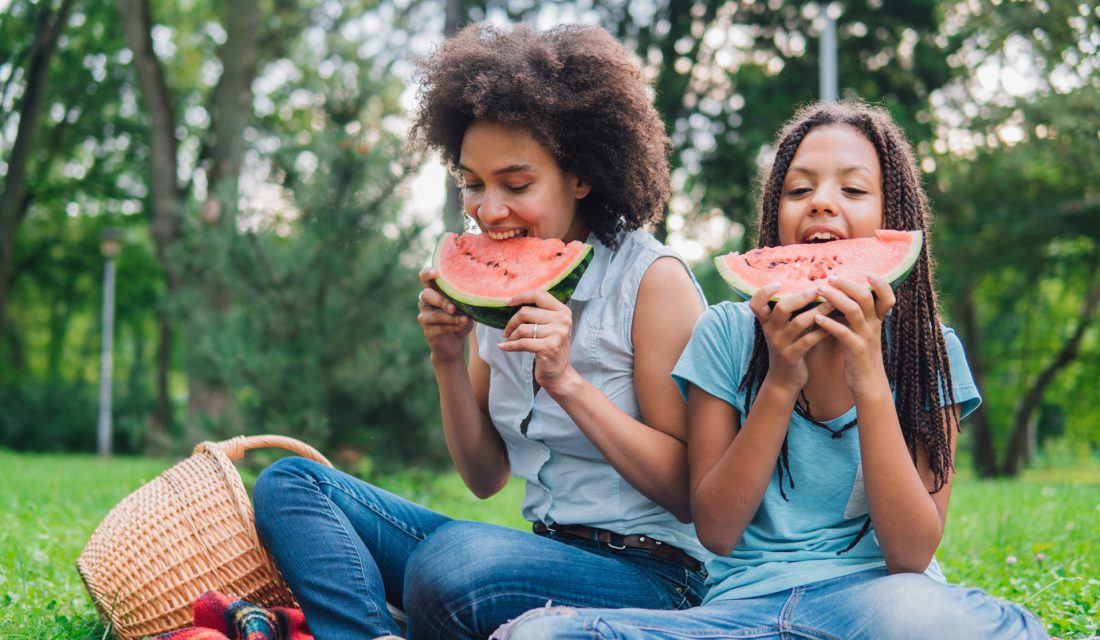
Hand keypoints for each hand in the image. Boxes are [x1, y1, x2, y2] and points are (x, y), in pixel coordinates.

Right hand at [417, 267, 471, 362]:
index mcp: (434, 291)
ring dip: (451, 318)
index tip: (436, 273)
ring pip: (435, 314)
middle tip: (453, 308)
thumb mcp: (465, 307)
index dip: (427, 273)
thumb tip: (473, 290)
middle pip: (426, 294)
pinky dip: (452, 326)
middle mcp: (425, 302)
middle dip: (441, 300)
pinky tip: (461, 326)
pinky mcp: (427, 331)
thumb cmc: (460, 320)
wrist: (455, 345)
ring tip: (465, 320)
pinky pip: (438, 327)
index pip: (424, 278)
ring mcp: (424, 317)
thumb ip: (464, 298)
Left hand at [499, 290, 574, 392]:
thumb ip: (540, 313)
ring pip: (522, 328)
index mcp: (563, 311)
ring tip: (509, 340)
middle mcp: (563, 321)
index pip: (539, 295)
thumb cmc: (550, 347)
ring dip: (511, 336)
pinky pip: (522, 343)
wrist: (559, 374)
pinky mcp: (549, 347)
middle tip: (506, 331)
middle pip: (526, 312)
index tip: (507, 302)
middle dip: (511, 322)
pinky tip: (503, 347)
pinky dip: (510, 345)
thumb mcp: (551, 326)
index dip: (520, 297)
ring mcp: (557, 334)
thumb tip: (513, 300)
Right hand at [749, 283, 832, 393]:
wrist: (783, 380)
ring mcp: (780, 345)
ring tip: (833, 303)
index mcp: (766, 322)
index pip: (756, 303)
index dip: (765, 292)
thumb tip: (810, 286)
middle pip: (782, 307)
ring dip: (819, 311)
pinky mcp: (792, 357)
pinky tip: (836, 325)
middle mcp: (770, 331)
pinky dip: (823, 330)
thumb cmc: (788, 347)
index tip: (779, 282)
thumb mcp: (782, 329)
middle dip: (803, 296)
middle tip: (819, 289)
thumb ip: (790, 312)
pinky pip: (809, 340)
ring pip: (799, 323)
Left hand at [812, 275, 894, 397]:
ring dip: (835, 298)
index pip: (888, 298)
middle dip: (847, 284)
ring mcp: (865, 338)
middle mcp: (873, 326)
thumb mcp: (863, 333)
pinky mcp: (855, 350)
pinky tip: (816, 318)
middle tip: (831, 277)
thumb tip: (843, 297)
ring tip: (820, 290)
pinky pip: (843, 333)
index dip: (882, 285)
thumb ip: (857, 316)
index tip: (869, 273)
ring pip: (854, 311)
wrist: (867, 384)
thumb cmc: (860, 355)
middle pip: (865, 298)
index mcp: (876, 321)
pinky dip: (829, 323)